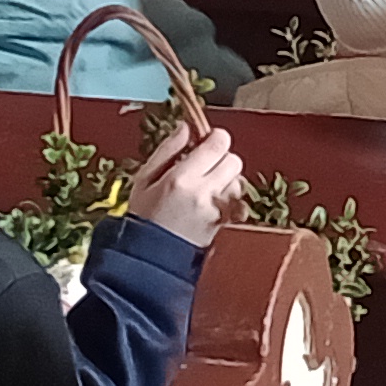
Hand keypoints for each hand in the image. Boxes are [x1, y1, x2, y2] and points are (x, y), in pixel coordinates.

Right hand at [130, 122, 248, 249]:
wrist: (149, 258)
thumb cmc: (144, 218)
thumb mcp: (144, 179)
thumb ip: (167, 150)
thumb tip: (185, 127)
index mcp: (181, 178)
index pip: (218, 143)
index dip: (214, 138)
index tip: (206, 142)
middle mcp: (203, 193)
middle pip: (234, 159)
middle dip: (222, 159)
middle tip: (205, 167)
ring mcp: (217, 210)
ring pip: (239, 180)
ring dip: (227, 180)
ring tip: (206, 188)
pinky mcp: (225, 224)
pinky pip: (241, 202)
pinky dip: (232, 199)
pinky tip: (214, 204)